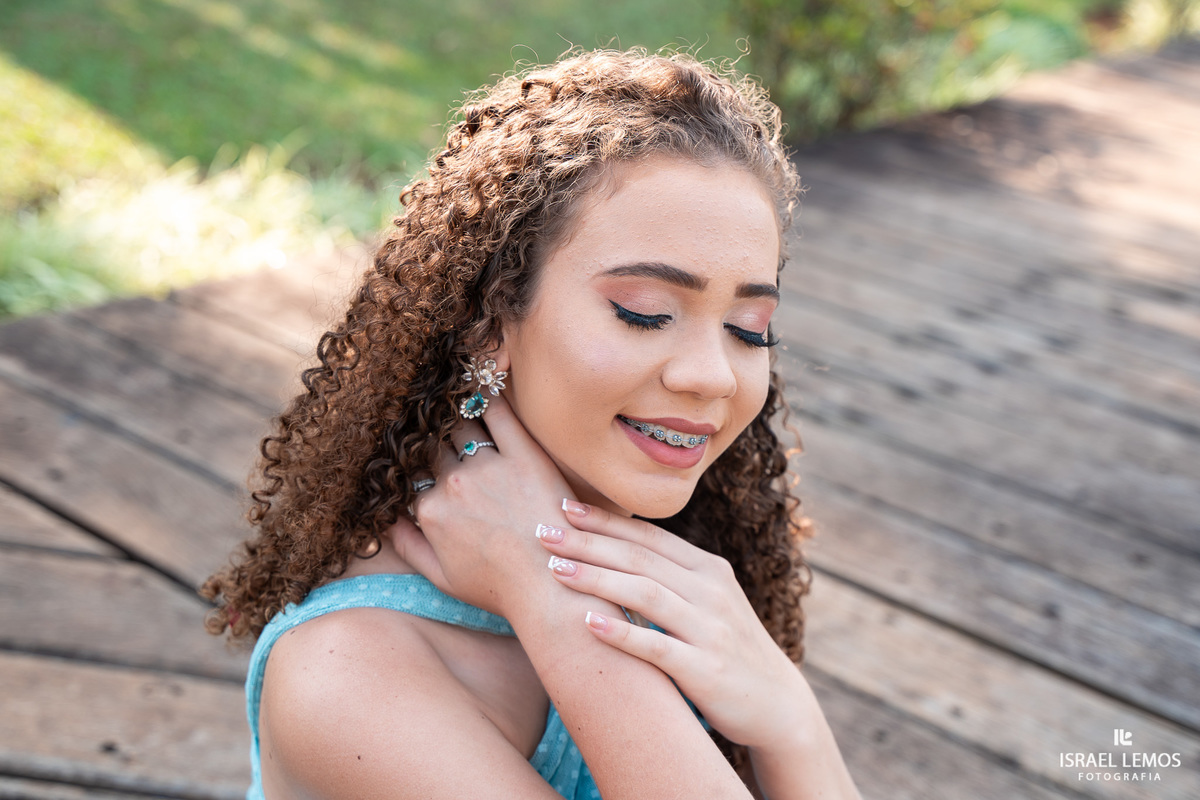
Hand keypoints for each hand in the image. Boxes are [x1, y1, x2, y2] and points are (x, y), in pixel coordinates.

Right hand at [386, 392, 575, 616]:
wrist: (550, 589)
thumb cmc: (499, 589)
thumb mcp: (441, 578)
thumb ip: (407, 546)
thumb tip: (385, 520)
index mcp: (431, 511)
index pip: (411, 474)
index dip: (414, 464)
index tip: (417, 453)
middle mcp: (454, 483)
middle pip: (433, 445)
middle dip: (431, 436)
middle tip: (436, 424)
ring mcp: (490, 467)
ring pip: (461, 425)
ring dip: (455, 413)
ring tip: (456, 402)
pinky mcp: (526, 456)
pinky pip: (501, 414)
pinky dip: (489, 397)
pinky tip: (485, 385)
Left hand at [535, 501, 807, 750]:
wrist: (777, 705)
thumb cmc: (728, 649)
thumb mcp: (708, 601)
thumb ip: (670, 576)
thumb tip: (613, 550)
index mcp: (708, 569)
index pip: (648, 536)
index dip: (605, 520)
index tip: (563, 507)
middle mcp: (710, 591)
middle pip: (640, 557)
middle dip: (588, 541)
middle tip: (542, 531)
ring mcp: (709, 630)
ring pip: (645, 593)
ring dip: (597, 577)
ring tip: (555, 569)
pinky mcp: (706, 670)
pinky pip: (657, 647)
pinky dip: (621, 632)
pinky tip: (586, 622)